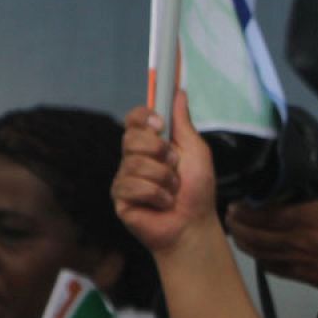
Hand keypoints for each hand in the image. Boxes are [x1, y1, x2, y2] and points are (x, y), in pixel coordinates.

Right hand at [114, 92, 217, 253]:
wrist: (194, 225)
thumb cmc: (197, 190)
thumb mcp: (196, 151)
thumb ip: (183, 123)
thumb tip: (178, 92)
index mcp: (151, 144)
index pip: (134, 119)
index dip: (143, 117)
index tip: (159, 124)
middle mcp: (134, 158)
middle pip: (131, 138)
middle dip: (160, 152)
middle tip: (174, 166)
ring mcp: (125, 177)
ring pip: (135, 163)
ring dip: (164, 178)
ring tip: (173, 191)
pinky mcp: (120, 197)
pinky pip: (133, 186)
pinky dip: (157, 195)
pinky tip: (163, 204)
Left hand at [226, 137, 317, 291]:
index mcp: (302, 220)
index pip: (261, 216)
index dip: (243, 210)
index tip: (236, 202)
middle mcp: (293, 241)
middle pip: (253, 236)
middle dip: (237, 226)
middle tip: (230, 215)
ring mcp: (295, 260)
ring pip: (258, 253)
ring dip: (244, 243)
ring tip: (237, 232)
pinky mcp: (302, 275)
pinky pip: (272, 269)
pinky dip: (260, 260)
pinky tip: (259, 254)